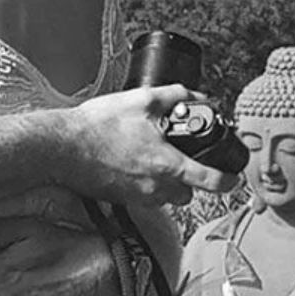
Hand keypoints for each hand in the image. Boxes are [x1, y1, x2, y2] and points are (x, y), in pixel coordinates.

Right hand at [68, 85, 238, 206]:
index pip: (213, 182)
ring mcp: (138, 197)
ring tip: (149, 158)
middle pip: (188, 194)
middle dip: (189, 179)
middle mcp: (157, 187)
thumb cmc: (98, 126)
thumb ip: (175, 96)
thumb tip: (196, 95)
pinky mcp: (120, 199)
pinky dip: (142, 183)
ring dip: (164, 182)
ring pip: (165, 197)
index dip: (229, 179)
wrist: (61, 147)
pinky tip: (128, 162)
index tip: (233, 175)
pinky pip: (142, 196)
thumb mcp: (141, 99)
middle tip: (178, 158)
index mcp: (169, 164)